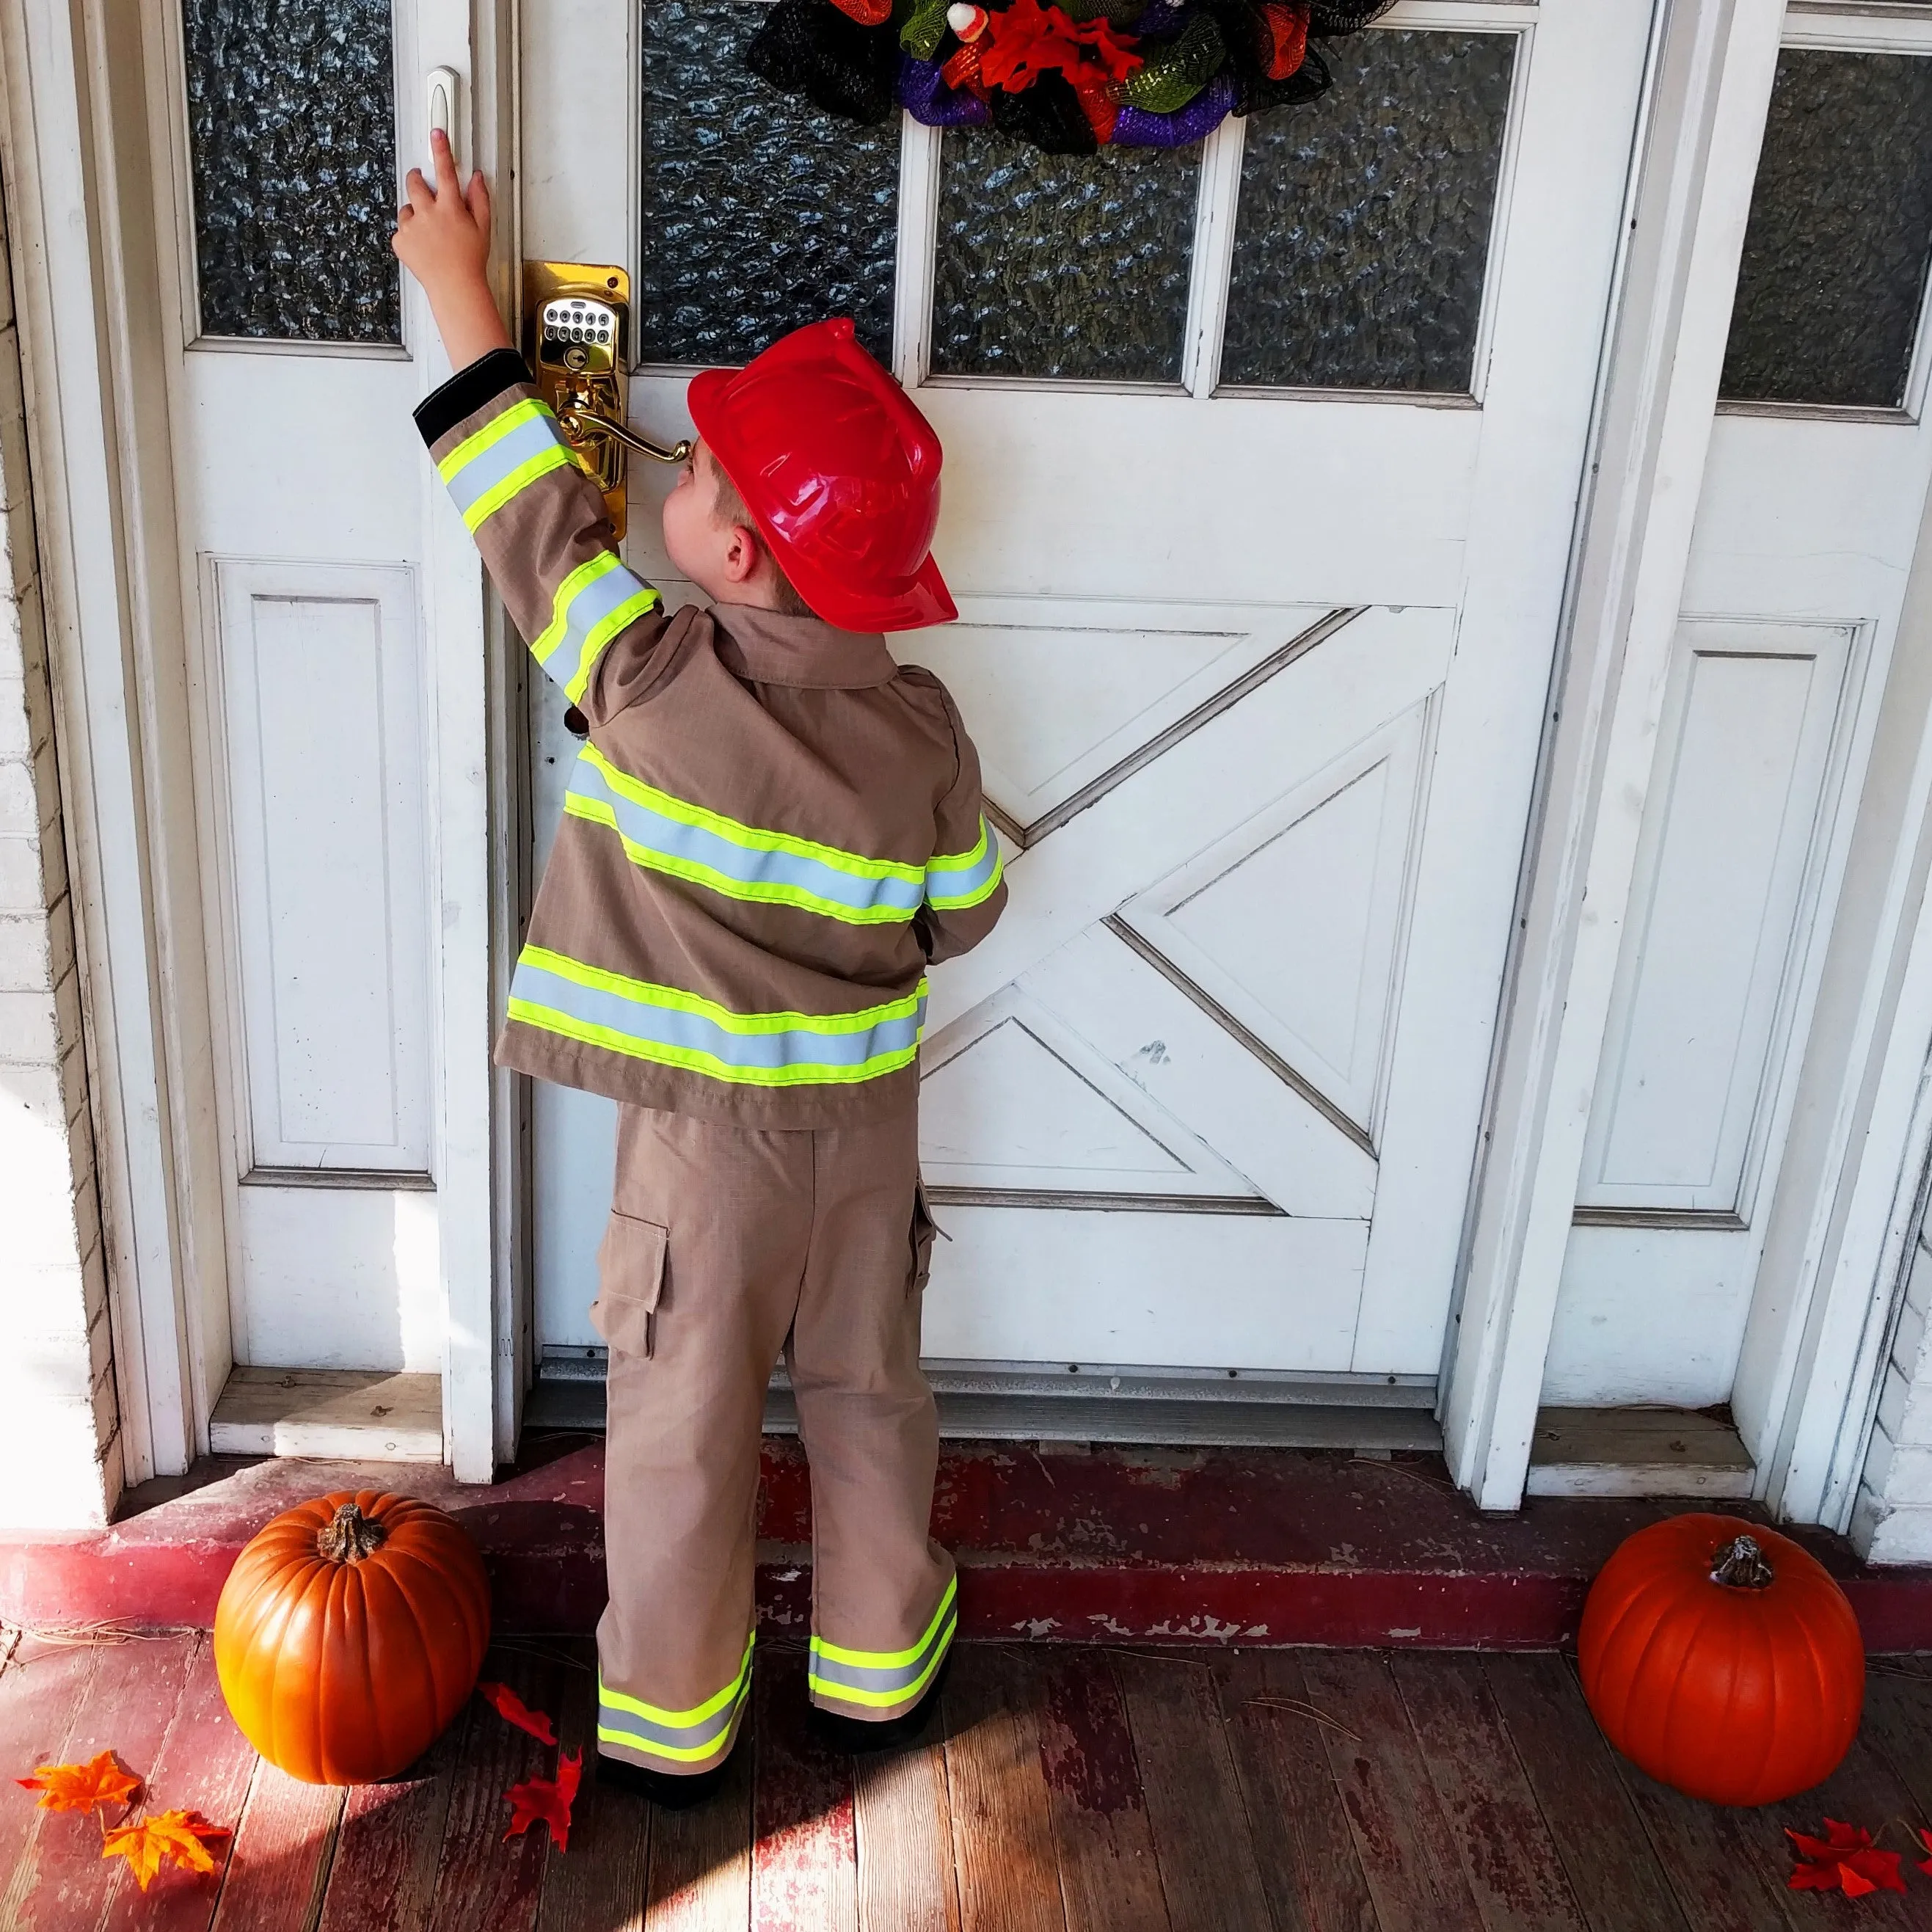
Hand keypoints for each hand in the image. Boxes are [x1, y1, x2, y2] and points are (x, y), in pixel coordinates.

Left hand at [393, 128, 510, 367]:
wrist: (454, 287)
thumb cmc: (470, 260)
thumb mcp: (483, 228)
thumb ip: (479, 200)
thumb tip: (476, 179)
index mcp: (450, 207)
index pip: (446, 170)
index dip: (441, 149)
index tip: (436, 134)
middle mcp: (428, 213)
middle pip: (415, 183)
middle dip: (418, 180)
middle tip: (423, 186)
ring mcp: (411, 227)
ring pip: (407, 208)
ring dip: (415, 213)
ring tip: (429, 231)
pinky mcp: (400, 241)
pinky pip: (401, 231)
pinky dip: (410, 235)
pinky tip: (423, 247)